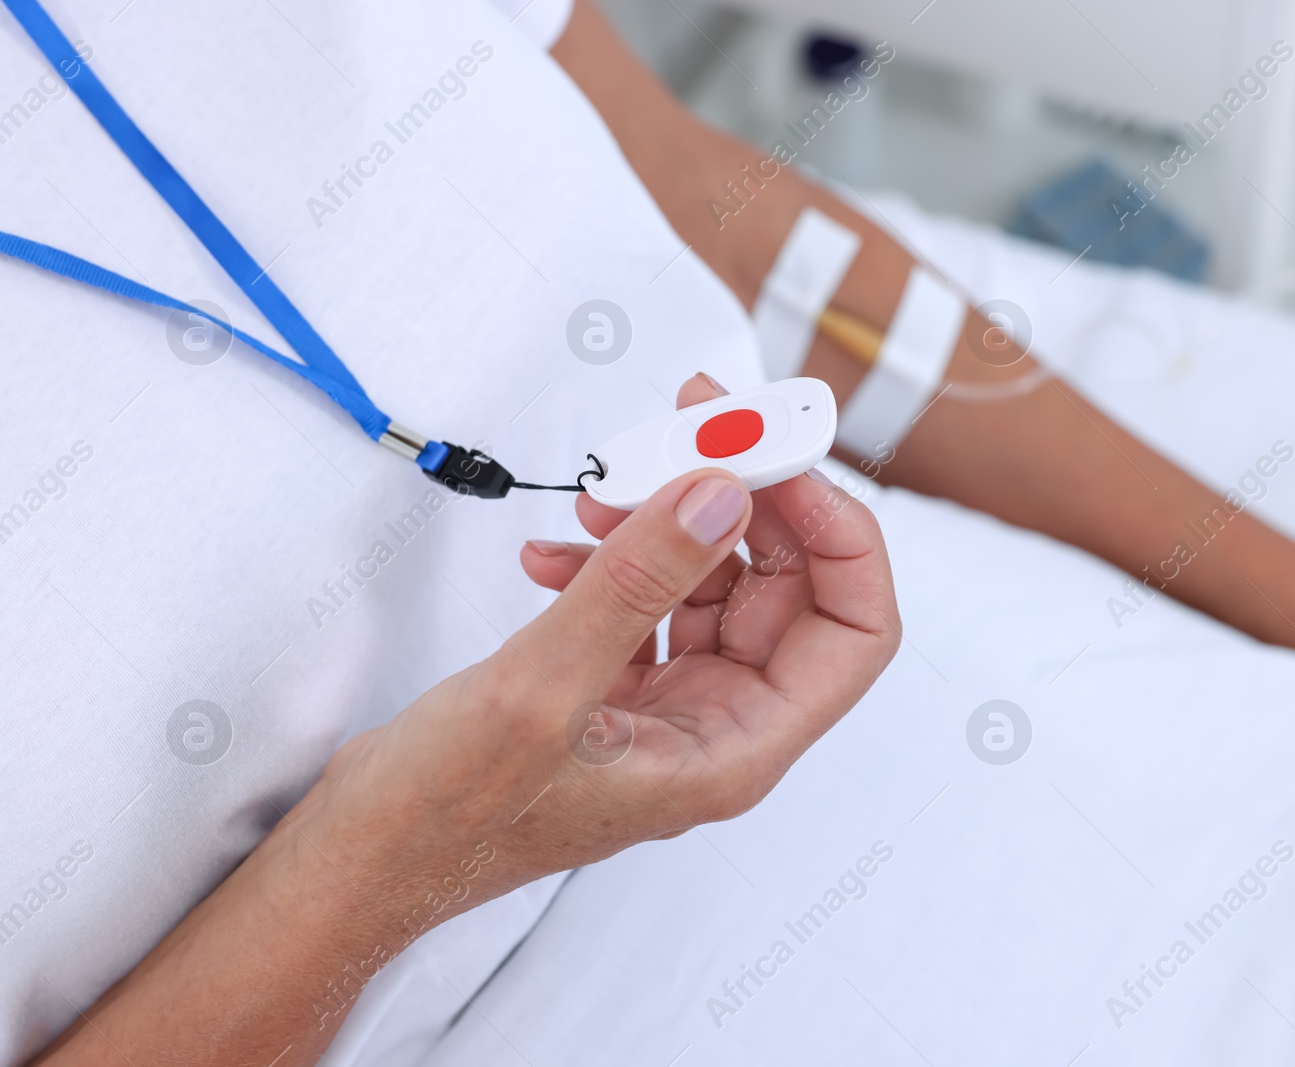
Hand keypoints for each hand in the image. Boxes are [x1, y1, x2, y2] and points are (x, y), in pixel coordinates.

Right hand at [301, 373, 898, 917]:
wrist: (358, 860)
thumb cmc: (443, 817)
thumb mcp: (542, 689)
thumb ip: (639, 585)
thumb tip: (725, 496)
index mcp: (734, 749)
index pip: (855, 632)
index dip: (839, 538)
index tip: (780, 462)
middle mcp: (717, 727)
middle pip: (788, 589)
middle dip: (746, 501)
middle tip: (695, 429)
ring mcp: (669, 706)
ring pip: (714, 582)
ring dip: (670, 521)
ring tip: (605, 491)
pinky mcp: (615, 688)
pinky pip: (648, 599)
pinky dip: (613, 559)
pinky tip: (556, 552)